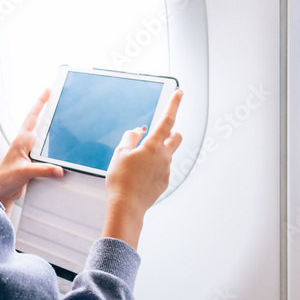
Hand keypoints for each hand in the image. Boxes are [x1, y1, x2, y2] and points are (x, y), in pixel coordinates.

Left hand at [0, 89, 63, 213]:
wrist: (0, 191)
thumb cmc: (4, 179)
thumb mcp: (24, 173)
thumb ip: (42, 170)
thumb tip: (59, 169)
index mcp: (22, 140)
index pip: (33, 116)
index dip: (41, 102)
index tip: (48, 90)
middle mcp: (26, 143)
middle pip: (39, 121)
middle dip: (48, 107)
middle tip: (59, 95)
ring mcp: (30, 151)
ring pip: (44, 134)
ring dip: (52, 124)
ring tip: (63, 114)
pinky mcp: (34, 160)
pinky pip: (47, 148)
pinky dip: (54, 143)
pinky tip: (61, 142)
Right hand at [102, 89, 183, 248]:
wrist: (126, 206)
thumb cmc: (121, 181)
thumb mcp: (120, 153)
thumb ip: (130, 137)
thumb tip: (137, 130)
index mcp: (153, 145)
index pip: (167, 119)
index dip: (174, 104)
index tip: (179, 93)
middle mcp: (164, 156)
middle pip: (176, 137)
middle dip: (170, 132)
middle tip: (157, 135)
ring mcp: (166, 170)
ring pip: (168, 154)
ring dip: (158, 152)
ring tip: (138, 162)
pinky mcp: (164, 182)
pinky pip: (162, 169)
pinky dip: (154, 167)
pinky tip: (140, 176)